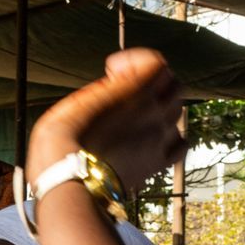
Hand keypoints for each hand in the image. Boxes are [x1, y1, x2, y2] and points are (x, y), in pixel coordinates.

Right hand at [26, 49, 185, 196]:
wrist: (70, 183)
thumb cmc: (64, 141)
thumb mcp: (80, 100)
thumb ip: (109, 89)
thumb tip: (120, 86)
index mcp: (135, 92)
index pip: (157, 63)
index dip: (136, 60)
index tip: (113, 70)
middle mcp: (155, 113)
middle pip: (173, 87)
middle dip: (153, 83)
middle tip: (125, 91)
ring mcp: (160, 139)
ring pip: (177, 113)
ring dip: (160, 107)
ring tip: (134, 115)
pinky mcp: (158, 164)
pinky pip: (180, 144)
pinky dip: (172, 137)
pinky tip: (153, 139)